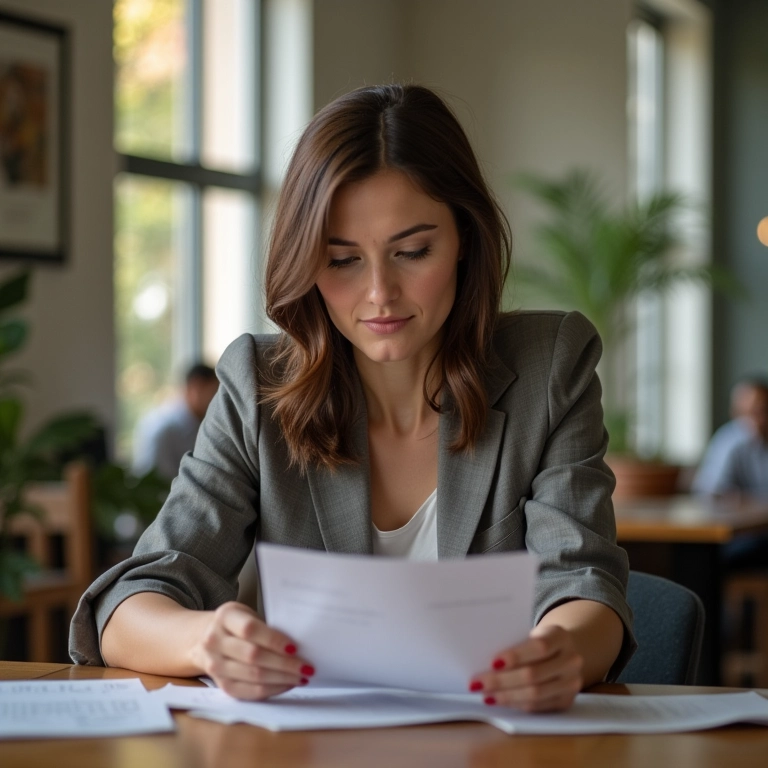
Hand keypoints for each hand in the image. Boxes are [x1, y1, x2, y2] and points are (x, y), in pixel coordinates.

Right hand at [190, 601, 313, 699]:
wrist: (203, 638)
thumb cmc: (235, 624)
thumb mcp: (245, 614)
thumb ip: (265, 626)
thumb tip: (299, 644)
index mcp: (224, 617)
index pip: (250, 630)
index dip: (274, 640)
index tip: (295, 647)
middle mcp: (214, 641)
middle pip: (253, 656)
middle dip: (284, 664)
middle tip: (307, 667)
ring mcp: (214, 665)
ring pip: (253, 676)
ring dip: (282, 679)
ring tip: (301, 677)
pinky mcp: (220, 684)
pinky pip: (248, 692)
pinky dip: (271, 690)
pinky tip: (286, 685)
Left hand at [468, 625, 583, 711]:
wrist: (564, 651)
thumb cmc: (538, 640)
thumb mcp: (532, 632)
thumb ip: (514, 641)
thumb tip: (481, 656)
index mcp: (561, 636)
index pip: (540, 647)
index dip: (516, 656)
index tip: (492, 662)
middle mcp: (571, 660)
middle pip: (534, 675)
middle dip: (502, 681)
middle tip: (478, 683)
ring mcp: (572, 683)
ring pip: (535, 694)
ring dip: (506, 696)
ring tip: (486, 695)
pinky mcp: (566, 701)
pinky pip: (538, 706)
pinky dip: (516, 704)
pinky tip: (500, 700)